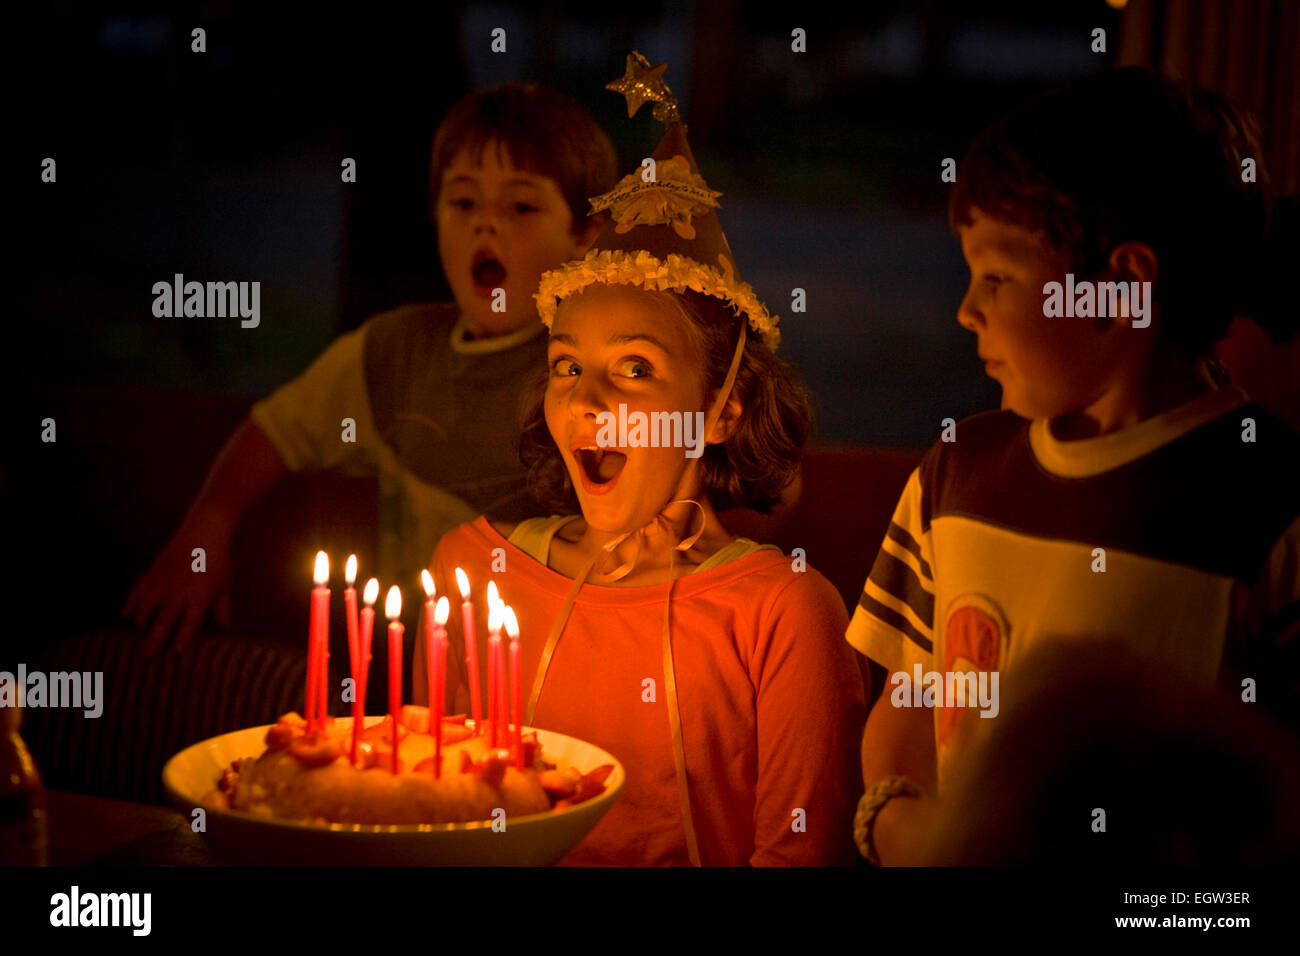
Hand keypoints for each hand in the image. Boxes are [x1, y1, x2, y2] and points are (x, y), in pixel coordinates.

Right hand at [122, 517, 232, 654]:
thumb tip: (226, 630)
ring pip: (144, 609)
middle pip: (163, 621)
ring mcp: (162, 581)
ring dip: (140, 625)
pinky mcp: (152, 572)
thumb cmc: (219, 561)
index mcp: (200, 596)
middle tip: (146, 657)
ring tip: (139, 636)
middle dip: (154, 640)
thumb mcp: (225, 586)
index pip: (190, 623)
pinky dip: (130, 605)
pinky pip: (136, 593)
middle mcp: (179, 591)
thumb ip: (222, 609)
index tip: (176, 652)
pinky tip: (128, 617)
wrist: (204, 530)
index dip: (182, 638)